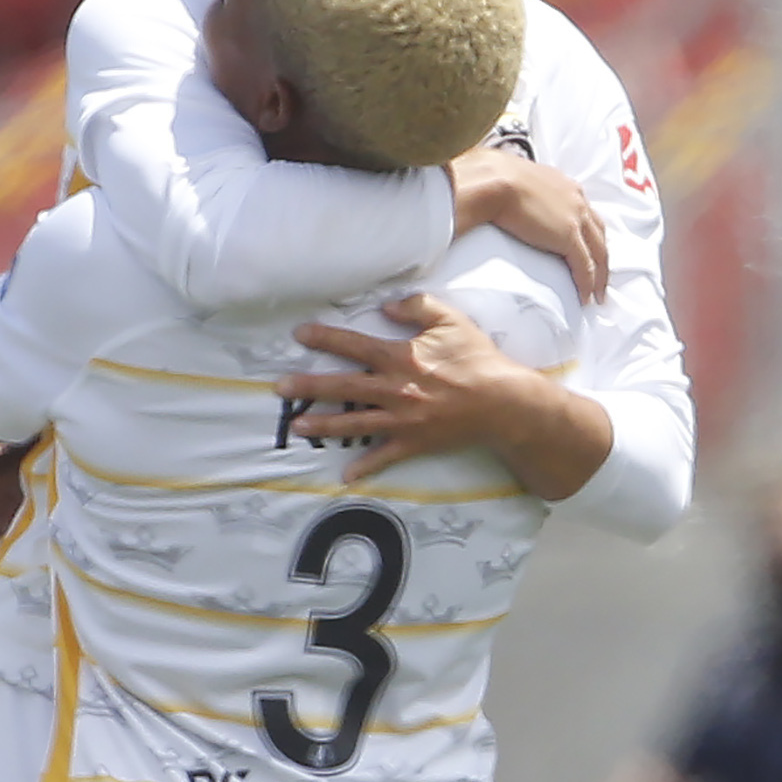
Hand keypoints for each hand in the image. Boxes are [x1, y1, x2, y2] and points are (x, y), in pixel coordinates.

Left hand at [283, 293, 577, 482]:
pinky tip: (344, 475)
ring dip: (323, 424)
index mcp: (400, 357)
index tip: (300, 334)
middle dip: (308, 386)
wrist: (503, 403)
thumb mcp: (451, 320)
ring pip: (354, 422)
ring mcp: (402, 420)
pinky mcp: (414, 442)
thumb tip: (386, 306)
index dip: (325, 337)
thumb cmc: (477, 359)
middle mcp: (394, 389)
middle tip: (279, 387)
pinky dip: (365, 467)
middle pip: (343, 387)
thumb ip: (416, 307)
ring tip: (297, 426)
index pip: (354, 345)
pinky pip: (384, 457)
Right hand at [448, 148, 609, 300]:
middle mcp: (577, 200)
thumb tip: (509, 200)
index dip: (589, 233)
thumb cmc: (494, 177)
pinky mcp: (569, 237)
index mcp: (565, 186)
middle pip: (598, 234)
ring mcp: (576, 218)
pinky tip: (585, 298)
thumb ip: (523, 192)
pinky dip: (587, 284)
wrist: (494, 180)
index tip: (588, 248)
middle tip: (601, 277)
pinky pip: (585, 267)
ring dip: (601, 276)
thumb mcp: (518, 181)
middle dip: (602, 257)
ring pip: (598, 253)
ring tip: (597, 294)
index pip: (585, 212)